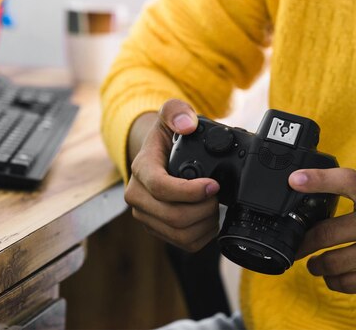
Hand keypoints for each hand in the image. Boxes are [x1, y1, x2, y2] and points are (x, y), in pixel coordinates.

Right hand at [124, 99, 219, 251]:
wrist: (158, 155)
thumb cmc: (166, 135)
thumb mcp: (171, 113)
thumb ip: (177, 111)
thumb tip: (187, 125)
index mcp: (141, 169)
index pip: (162, 189)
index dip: (191, 191)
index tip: (214, 185)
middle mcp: (137, 196)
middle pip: (173, 217)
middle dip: (203, 210)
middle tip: (218, 197)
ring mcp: (145, 215)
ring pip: (178, 234)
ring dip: (204, 224)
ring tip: (215, 208)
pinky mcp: (156, 229)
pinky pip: (182, 244)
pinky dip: (202, 236)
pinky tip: (209, 220)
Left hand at [289, 168, 355, 293]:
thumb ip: (354, 192)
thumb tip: (309, 195)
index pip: (347, 181)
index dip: (317, 179)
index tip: (294, 180)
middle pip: (326, 234)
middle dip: (303, 244)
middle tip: (296, 247)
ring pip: (333, 262)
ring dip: (316, 266)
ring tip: (315, 264)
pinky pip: (349, 283)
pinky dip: (333, 281)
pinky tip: (333, 276)